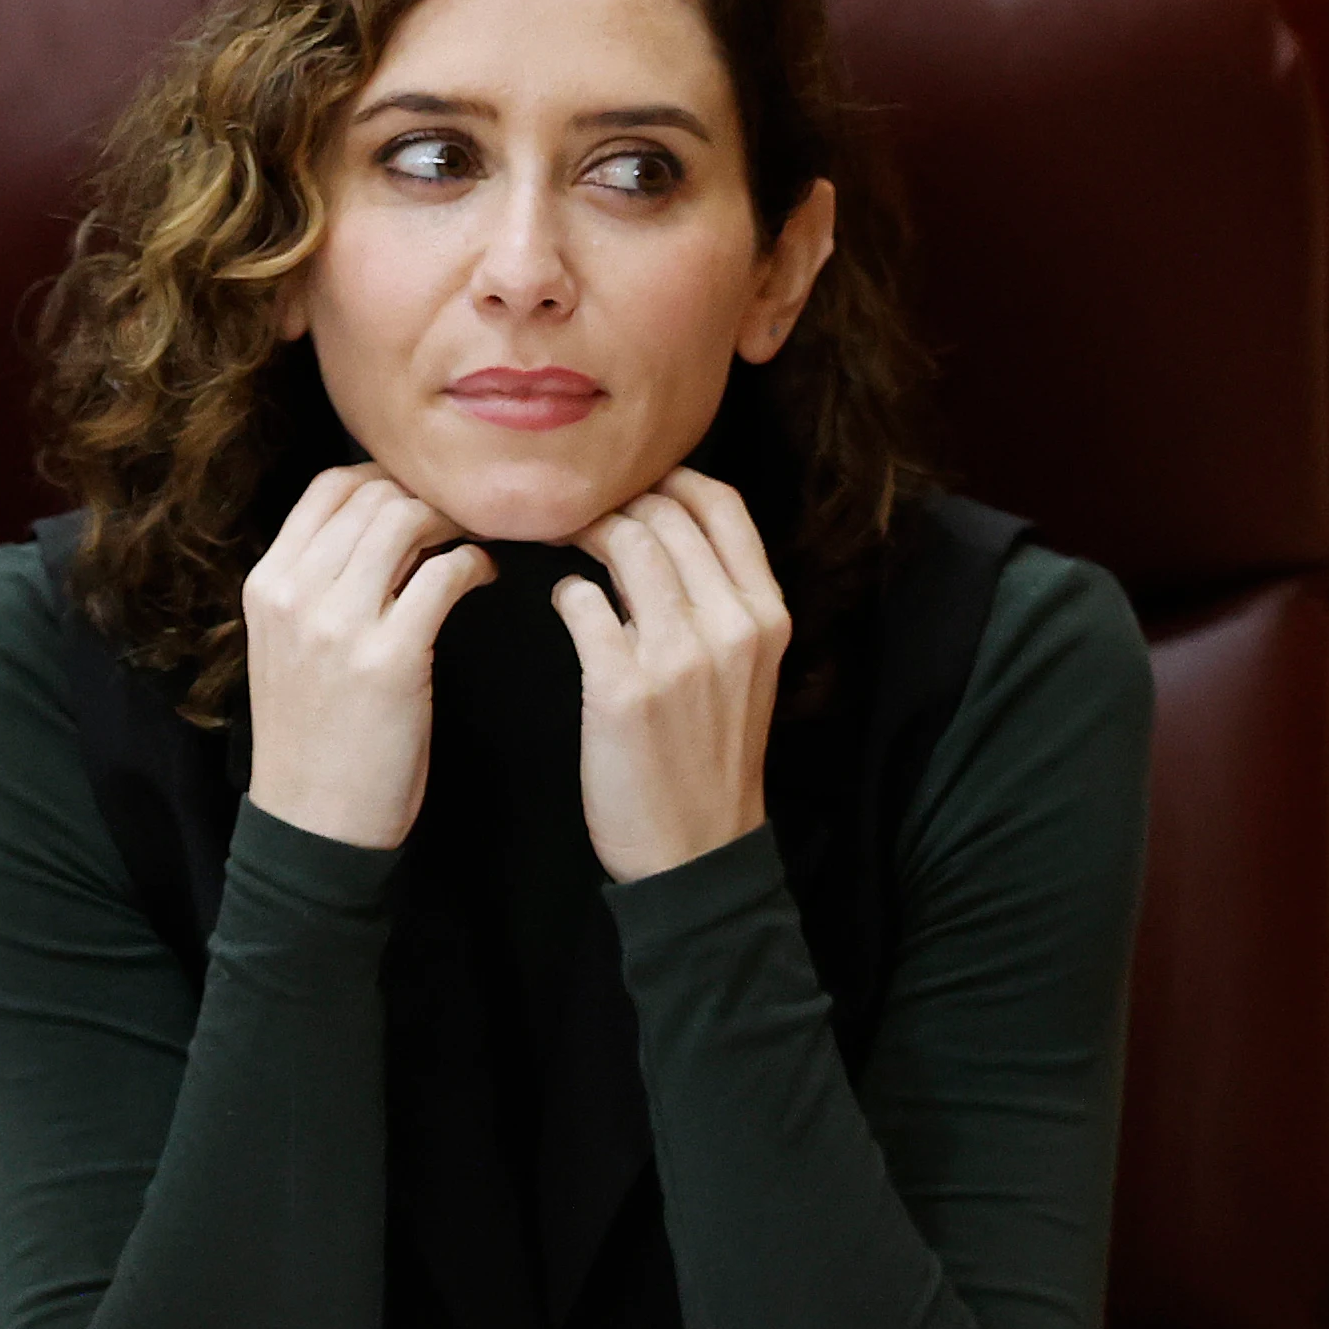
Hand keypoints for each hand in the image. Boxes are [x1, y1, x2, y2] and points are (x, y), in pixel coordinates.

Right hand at [243, 463, 496, 848]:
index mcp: (266, 585)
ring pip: (407, 521)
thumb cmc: (313, 737)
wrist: (312, 824)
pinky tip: (483, 577)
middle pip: (373, 495)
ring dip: (455, 522)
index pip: (327, 487)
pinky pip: (444, 574)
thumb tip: (375, 527)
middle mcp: (295, 593)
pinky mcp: (389, 659)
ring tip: (475, 540)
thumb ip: (315, 585)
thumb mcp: (286, 647)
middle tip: (464, 516)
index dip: (386, 477)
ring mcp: (339, 625)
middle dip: (428, 496)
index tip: (421, 496)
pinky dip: (474, 564)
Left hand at [551, 468, 792, 881]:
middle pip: (665, 513)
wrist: (696, 850)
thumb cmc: (713, 757)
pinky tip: (564, 606)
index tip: (634, 485)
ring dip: (582, 533)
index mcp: (767, 614)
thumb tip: (667, 530)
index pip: (723, 504)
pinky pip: (579, 600)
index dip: (671, 478)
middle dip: (615, 502)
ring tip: (562, 544)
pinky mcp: (621, 686)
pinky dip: (564, 593)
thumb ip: (723, 601)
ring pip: (623, 542)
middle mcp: (730, 624)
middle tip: (579, 512)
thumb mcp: (749, 671)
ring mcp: (677, 654)